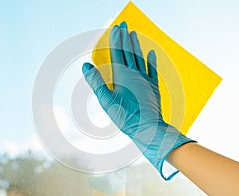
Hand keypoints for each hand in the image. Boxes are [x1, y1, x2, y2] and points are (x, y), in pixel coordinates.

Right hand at [82, 21, 194, 179]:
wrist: (148, 128)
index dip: (117, 39)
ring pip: (140, 58)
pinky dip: (152, 61)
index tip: (116, 27)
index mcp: (122, 76)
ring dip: (136, 45)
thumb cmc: (125, 116)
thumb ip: (96, 82)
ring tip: (134, 33)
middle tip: (124, 24)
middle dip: (125, 37)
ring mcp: (145, 79)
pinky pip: (152, 70)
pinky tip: (151, 53)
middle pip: (129, 51)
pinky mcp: (153, 87)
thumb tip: (86, 66)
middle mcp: (135, 74)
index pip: (118, 53)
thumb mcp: (106, 100)